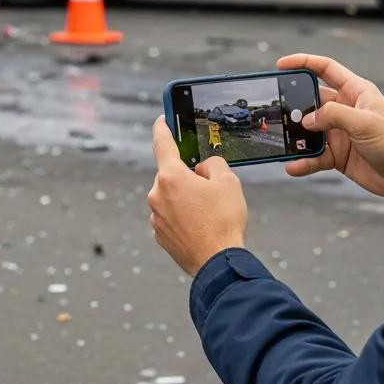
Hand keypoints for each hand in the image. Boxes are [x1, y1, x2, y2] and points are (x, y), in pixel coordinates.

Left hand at [148, 117, 247, 275]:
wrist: (218, 263)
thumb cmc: (223, 221)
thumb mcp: (228, 181)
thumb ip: (212, 165)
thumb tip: (202, 169)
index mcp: (170, 176)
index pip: (162, 143)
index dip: (162, 128)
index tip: (160, 120)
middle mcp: (157, 194)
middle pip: (172, 175)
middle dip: (189, 177)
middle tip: (211, 190)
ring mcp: (156, 216)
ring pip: (172, 197)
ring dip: (187, 199)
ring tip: (210, 214)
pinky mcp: (160, 234)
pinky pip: (172, 216)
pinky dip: (184, 217)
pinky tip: (202, 227)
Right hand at [276, 54, 383, 200]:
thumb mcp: (364, 122)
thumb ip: (333, 116)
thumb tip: (306, 120)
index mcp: (355, 92)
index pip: (326, 69)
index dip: (304, 62)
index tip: (281, 65)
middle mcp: (345, 109)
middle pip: (311, 101)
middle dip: (293, 105)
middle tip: (276, 111)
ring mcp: (339, 132)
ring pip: (309, 130)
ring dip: (296, 137)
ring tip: (281, 141)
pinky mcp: (337, 154)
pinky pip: (313, 155)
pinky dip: (303, 161)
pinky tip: (293, 166)